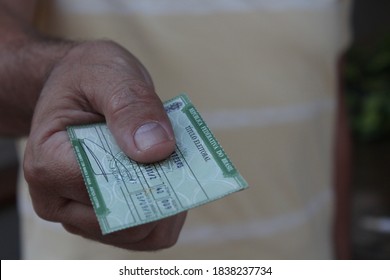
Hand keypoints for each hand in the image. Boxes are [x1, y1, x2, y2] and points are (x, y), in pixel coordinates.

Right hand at [23, 40, 186, 250]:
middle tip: (180, 157)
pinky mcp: (103, 216)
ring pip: (139, 236)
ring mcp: (81, 214)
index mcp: (48, 164)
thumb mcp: (109, 74)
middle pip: (125, 225)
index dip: (147, 179)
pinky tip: (168, 178)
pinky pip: (143, 233)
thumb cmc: (87, 78)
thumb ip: (131, 106)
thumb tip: (156, 149)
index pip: (105, 194)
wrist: (79, 88)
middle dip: (162, 194)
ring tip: (173, 165)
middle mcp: (58, 200)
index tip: (175, 153)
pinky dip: (165, 212)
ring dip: (168, 205)